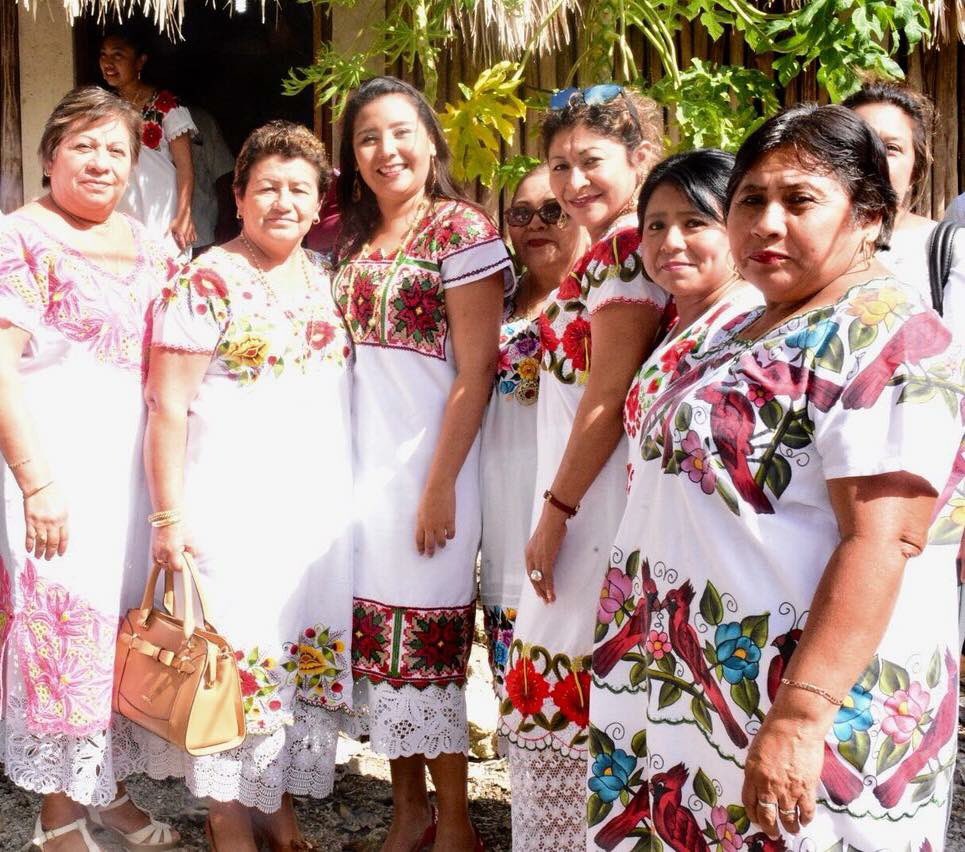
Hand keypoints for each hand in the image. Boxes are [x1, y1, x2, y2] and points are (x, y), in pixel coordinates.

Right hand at [23, 482, 67, 559]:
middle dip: (51, 552)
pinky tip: (29, 550)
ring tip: (39, 556)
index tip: (60, 553)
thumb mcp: (64, 507)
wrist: (40, 486)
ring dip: (40, 551)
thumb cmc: (53, 494)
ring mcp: (41, 523)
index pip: (64, 538)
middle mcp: (53, 523)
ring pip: (41, 542)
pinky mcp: (30, 521)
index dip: (62, 547)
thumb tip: (61, 532)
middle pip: (52, 542)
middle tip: (49, 558)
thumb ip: (63, 520)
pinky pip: (30, 536)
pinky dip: (29, 545)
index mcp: (63, 519)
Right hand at [151, 523, 194, 571]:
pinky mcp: (153, 545)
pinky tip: (167, 555)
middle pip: (168, 566)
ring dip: (168, 562)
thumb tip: (191, 557)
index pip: (176, 567)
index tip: (187, 561)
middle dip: (176, 563)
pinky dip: (161, 559)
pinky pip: (155, 558)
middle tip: (183, 556)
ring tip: (176, 555)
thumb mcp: (192, 539)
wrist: (169, 512)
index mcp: (171, 551)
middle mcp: (161, 551)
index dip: (183, 566)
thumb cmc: (181, 524)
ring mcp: (155, 548)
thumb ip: (193, 552)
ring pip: (160, 563)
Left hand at [169, 209, 195, 250]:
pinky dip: (193, 239)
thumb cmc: (177, 220)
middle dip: (185, 246)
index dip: (182, 248)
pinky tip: (191, 240)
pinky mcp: (193, 230)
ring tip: (187, 243)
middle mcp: (186, 235)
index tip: (181, 250)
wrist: (184, 214)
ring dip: (189, 243)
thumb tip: (164, 236)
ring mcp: (190, 233)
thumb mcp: (171, 226)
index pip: (182, 244)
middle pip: (187, 244)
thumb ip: (168, 232)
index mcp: (181, 235)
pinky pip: (194, 237)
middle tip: (184, 247)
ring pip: (191, 241)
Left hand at [415, 481, 454, 556]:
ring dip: (441, 545)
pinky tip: (448, 535)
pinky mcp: (450, 520)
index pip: (419, 540)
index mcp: (420, 522)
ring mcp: (440, 524)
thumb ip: (422, 521)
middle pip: (429, 544)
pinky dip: (450, 537)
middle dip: (430, 552)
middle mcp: (430, 525)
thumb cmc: (429, 496)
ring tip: (441, 545)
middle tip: (431, 555)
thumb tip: (425, 530)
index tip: (421, 553)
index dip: (420, 548)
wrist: (439, 487)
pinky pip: (450, 534)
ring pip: (441, 542)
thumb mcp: (421, 510)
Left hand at [524, 506, 566, 603]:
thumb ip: (544, 550)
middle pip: (533, 578)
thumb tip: (550, 556)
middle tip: (544, 599)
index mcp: (529, 552)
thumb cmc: (551, 527)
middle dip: (539, 590)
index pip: (530, 572)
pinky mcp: (546, 558)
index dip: (534, 582)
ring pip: (540, 579)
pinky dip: (549, 586)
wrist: (552, 519)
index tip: (539, 591)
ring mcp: (537, 558)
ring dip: (544, 591)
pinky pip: (547, 576)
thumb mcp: (544, 541)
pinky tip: (551, 593)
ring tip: (549, 600)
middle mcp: (530, 557)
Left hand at [742, 714, 824, 837]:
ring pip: (787, 818)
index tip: (756, 819)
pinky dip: (806, 818)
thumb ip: (756, 771)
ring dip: (790, 827)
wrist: (796, 724)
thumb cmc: (774, 731)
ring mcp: (788, 789)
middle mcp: (768, 786)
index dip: (753, 814)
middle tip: (772, 834)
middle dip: (769, 828)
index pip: (749, 802)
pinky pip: (806, 810)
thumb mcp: (755, 751)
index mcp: (752, 774)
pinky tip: (805, 820)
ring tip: (792, 830)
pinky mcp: (806, 788)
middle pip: (766, 815)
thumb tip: (760, 785)